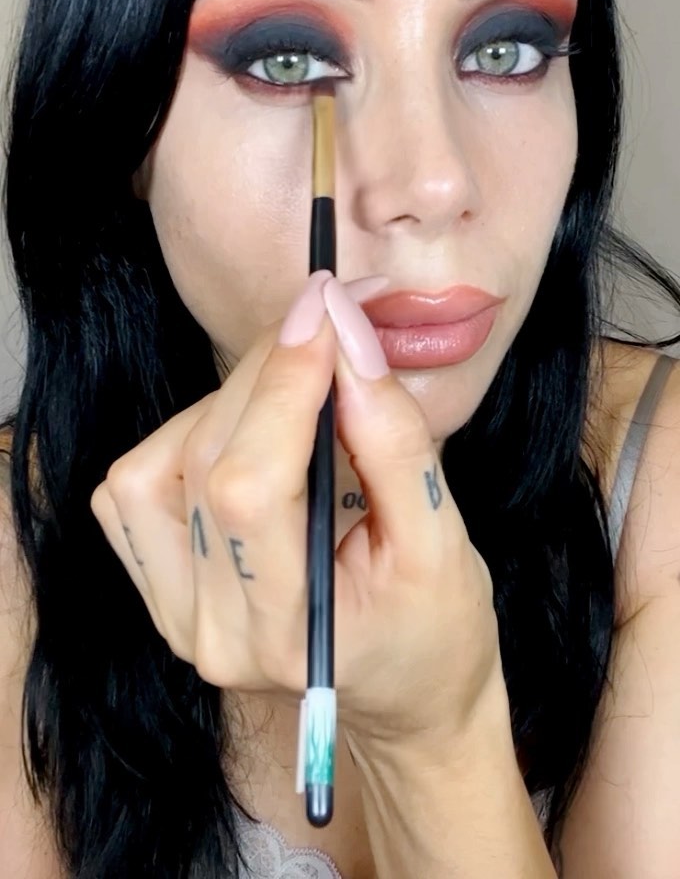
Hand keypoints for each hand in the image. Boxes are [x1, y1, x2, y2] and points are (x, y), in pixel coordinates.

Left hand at [91, 271, 500, 756]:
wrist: (406, 695)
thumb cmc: (438, 628)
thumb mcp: (445, 539)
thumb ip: (395, 441)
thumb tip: (347, 338)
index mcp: (288, 633)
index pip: (252, 486)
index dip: (283, 382)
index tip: (329, 306)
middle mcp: (212, 629)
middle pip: (208, 461)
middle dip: (269, 368)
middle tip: (331, 317)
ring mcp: (176, 613)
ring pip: (163, 463)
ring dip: (232, 399)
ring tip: (304, 384)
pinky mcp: (161, 587)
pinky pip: (141, 484)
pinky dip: (192, 432)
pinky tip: (252, 429)